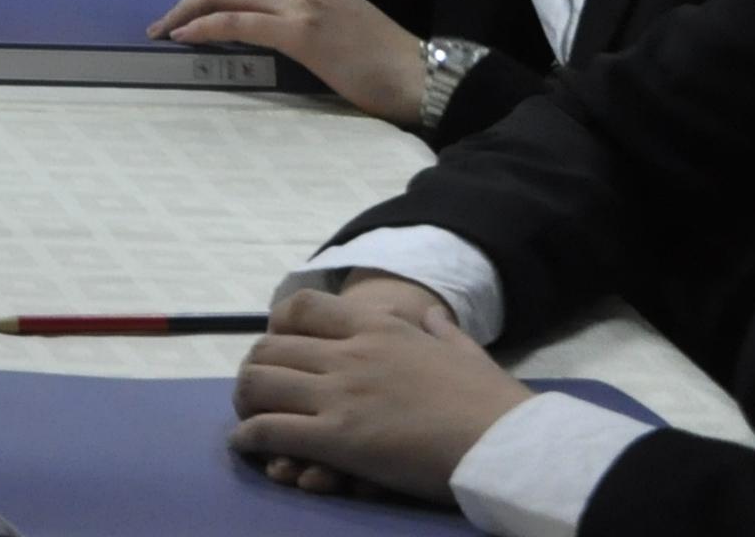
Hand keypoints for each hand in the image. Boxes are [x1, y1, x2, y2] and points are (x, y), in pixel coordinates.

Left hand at [152, 0, 432, 123]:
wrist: (422, 77)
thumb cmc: (384, 64)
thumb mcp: (338, 26)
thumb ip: (302, 19)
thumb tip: (262, 29)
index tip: (186, 13)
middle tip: (161, 22)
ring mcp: (303, 2)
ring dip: (189, 11)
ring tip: (164, 30)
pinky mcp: (303, 31)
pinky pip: (239, 22)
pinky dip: (206, 27)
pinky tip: (186, 37)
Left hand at [230, 282, 530, 502]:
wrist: (509, 444)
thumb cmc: (495, 404)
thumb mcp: (466, 352)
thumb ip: (442, 332)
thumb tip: (432, 313)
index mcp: (379, 329)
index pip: (303, 308)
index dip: (277, 327)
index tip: (276, 346)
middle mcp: (350, 354)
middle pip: (269, 349)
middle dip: (255, 370)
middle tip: (256, 392)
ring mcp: (340, 395)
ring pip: (259, 385)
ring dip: (245, 401)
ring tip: (246, 418)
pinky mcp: (338, 439)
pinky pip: (272, 431)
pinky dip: (250, 437)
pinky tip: (247, 445)